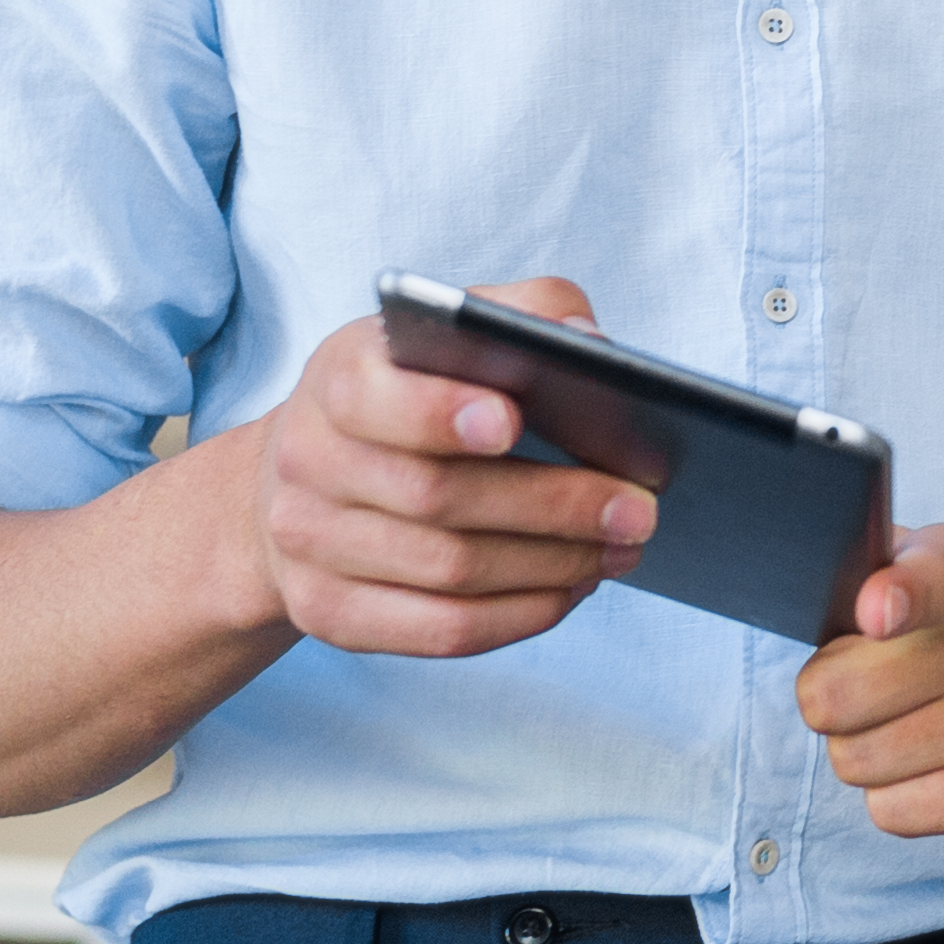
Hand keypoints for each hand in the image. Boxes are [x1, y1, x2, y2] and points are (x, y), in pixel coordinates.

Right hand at [247, 281, 650, 659]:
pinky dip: (521, 615)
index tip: (512, 420)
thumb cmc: (408, 391)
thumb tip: (588, 343)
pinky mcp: (325, 612)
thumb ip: (522, 312)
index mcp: (337, 378)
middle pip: (436, 497)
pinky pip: (441, 630)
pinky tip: (570, 589)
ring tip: (620, 550)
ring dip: (552, 566)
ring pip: (448, 572)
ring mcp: (307, 544)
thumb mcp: (451, 334)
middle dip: (551, 506)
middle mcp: (306, 459)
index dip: (440, 412)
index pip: (375, 397)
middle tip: (637, 511)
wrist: (308, 473)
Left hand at [793, 526, 943, 836]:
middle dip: (829, 698)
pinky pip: (894, 813)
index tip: (876, 611)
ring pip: (857, 762)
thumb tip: (813, 599)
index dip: (898, 595)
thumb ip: (882, 565)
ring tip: (905, 726)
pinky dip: (894, 795)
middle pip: (838, 697)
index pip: (933, 578)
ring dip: (862, 750)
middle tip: (861, 690)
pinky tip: (931, 765)